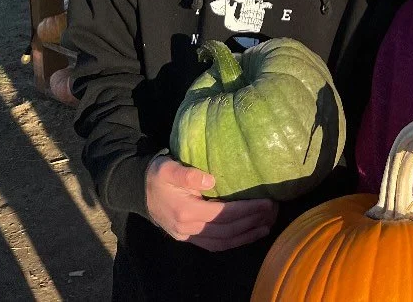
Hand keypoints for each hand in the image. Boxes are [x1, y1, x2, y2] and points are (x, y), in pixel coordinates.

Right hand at [145, 155, 278, 251]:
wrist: (138, 190)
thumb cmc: (157, 175)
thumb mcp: (167, 167)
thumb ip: (186, 173)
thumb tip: (210, 179)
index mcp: (186, 211)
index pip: (223, 214)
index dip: (247, 210)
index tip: (268, 202)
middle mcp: (188, 229)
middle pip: (227, 230)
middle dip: (252, 222)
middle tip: (275, 211)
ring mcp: (188, 236)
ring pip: (222, 242)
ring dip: (246, 235)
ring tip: (268, 225)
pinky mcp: (188, 237)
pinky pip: (215, 244)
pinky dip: (234, 242)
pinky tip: (248, 234)